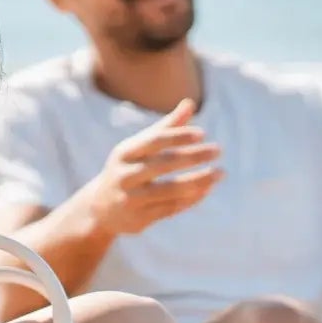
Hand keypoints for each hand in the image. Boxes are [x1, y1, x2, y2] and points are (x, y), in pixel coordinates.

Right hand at [85, 99, 222, 236]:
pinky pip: (172, 207)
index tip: (202, 134)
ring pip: (172, 189)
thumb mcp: (139, 148)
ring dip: (200, 180)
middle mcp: (125, 175)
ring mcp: (132, 199)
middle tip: (217, 150)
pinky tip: (207, 188)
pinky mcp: (140, 219)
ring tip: (220, 173)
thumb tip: (190, 103)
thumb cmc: (128, 169)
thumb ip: (165, 127)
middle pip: (164, 164)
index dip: (178, 136)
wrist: (100, 209)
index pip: (154, 141)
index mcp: (125, 153)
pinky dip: (192, 198)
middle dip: (194, 156)